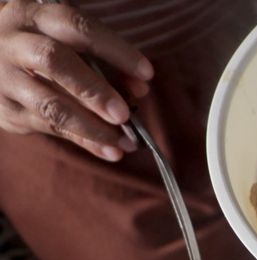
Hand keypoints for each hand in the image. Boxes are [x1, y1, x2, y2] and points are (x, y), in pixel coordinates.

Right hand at [0, 0, 153, 160]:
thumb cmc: (47, 47)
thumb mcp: (71, 43)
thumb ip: (105, 62)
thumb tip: (140, 89)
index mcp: (37, 17)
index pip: (79, 28)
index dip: (115, 50)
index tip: (147, 74)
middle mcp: (15, 43)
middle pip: (55, 63)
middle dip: (95, 91)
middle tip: (125, 115)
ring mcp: (5, 78)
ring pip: (49, 105)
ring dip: (92, 128)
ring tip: (125, 142)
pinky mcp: (5, 110)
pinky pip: (49, 128)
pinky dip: (84, 141)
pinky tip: (110, 151)